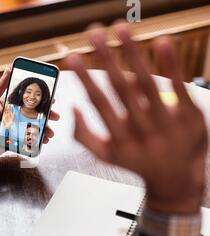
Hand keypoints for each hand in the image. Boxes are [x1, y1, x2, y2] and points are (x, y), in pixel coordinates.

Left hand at [0, 68, 59, 163]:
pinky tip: (44, 141)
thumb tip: (8, 68)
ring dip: (45, 129)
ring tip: (50, 133)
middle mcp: (13, 116)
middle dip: (47, 115)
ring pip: (34, 127)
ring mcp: (16, 129)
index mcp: (8, 105)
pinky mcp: (16, 141)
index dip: (40, 98)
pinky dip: (39, 140)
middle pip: (34, 113)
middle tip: (56, 116)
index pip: (27, 99)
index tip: (51, 97)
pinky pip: (30, 139)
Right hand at [66, 23, 207, 213]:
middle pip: (121, 88)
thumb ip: (84, 136)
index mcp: (119, 139)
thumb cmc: (138, 162)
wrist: (177, 180)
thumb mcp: (105, 156)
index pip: (99, 103)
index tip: (73, 57)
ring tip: (120, 29)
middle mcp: (142, 130)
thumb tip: (73, 109)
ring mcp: (167, 123)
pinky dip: (171, 64)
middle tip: (94, 33)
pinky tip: (162, 42)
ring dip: (133, 53)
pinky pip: (179, 87)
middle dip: (106, 57)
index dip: (85, 78)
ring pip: (148, 83)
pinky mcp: (189, 116)